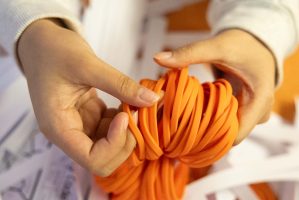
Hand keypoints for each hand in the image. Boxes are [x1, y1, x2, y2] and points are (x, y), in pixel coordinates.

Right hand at [18, 19, 158, 175]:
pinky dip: (124, 120)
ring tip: (135, 103)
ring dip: (127, 130)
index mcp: (58, 127)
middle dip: (125, 141)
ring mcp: (80, 126)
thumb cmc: (55, 51)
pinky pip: (111, 129)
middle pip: (103, 159)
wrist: (42, 43)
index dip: (114, 144)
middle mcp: (68, 133)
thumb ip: (120, 85)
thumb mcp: (87, 64)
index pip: (91, 159)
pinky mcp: (89, 117)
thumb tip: (153, 99)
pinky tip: (127, 101)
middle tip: (137, 112)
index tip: (124, 116)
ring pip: (110, 146)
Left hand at [154, 29, 275, 143]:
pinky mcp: (244, 110)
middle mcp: (259, 112)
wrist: (256, 41)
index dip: (211, 139)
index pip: (235, 135)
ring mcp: (252, 113)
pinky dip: (211, 119)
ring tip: (184, 121)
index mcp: (260, 101)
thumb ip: (189, 53)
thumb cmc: (242, 44)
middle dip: (205, 133)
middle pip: (230, 135)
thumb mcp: (217, 47)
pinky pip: (227, 121)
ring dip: (207, 126)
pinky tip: (195, 114)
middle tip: (179, 127)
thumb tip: (157, 58)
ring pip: (227, 129)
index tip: (185, 134)